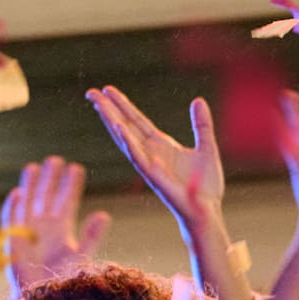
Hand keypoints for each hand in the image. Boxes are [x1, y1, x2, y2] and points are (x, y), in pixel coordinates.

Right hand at [0, 156, 112, 291]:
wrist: (42, 299)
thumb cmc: (63, 281)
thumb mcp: (81, 256)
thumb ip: (91, 235)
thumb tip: (104, 214)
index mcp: (62, 229)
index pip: (67, 202)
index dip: (70, 186)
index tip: (76, 168)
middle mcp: (44, 227)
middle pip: (46, 197)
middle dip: (50, 179)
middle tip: (55, 159)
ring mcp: (28, 232)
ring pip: (28, 203)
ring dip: (31, 186)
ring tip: (34, 167)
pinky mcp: (13, 241)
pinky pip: (12, 221)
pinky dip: (13, 208)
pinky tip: (18, 193)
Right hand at [85, 85, 231, 240]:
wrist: (208, 210)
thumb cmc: (205, 185)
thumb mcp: (206, 147)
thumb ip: (201, 124)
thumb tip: (198, 100)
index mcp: (160, 145)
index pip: (136, 120)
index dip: (122, 104)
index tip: (107, 89)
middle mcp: (150, 153)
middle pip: (124, 125)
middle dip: (108, 109)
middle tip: (91, 92)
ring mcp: (149, 165)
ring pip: (126, 139)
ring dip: (112, 121)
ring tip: (99, 105)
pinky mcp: (154, 177)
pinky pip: (138, 157)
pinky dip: (128, 143)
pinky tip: (119, 128)